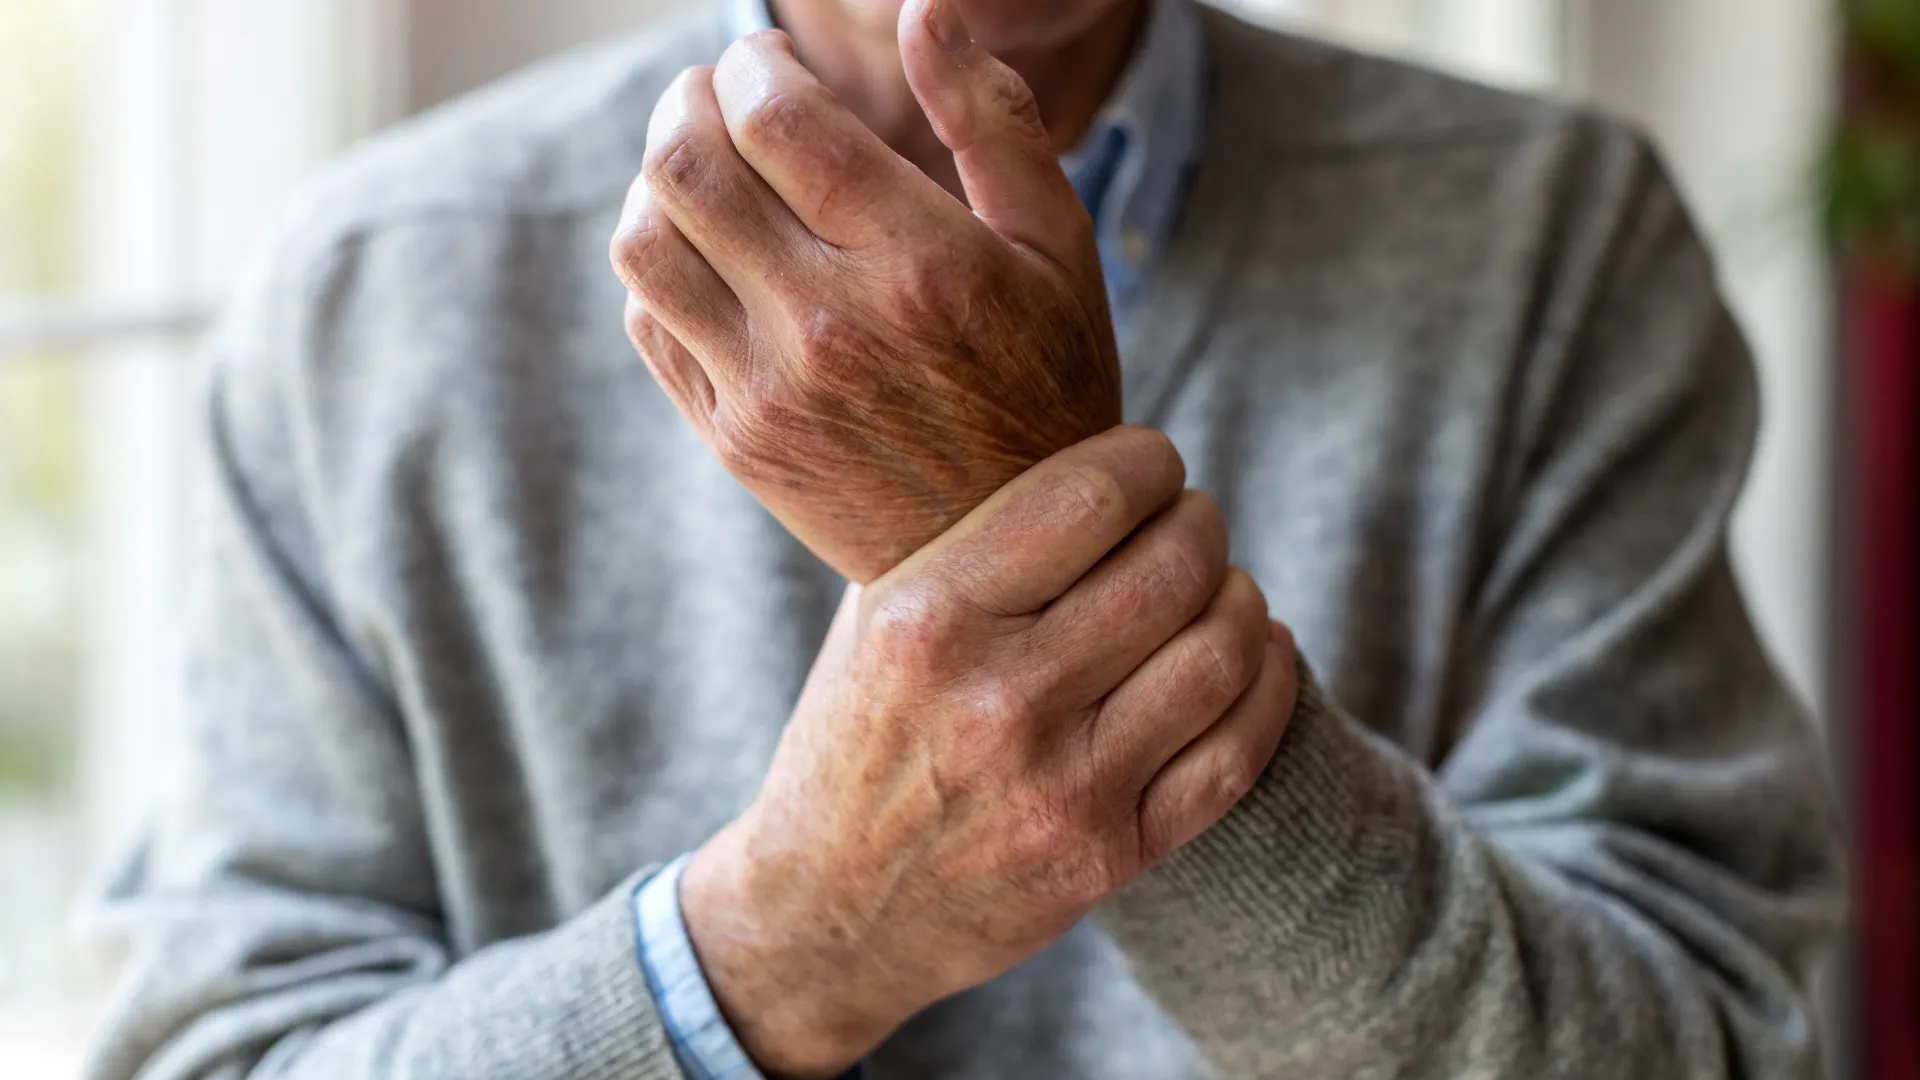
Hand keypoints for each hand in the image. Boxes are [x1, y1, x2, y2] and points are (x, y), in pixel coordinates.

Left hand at [608, 0, 1120, 583]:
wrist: (1011, 556)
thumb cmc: (1046, 383)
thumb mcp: (1058, 248)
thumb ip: (994, 119)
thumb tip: (925, 10)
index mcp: (922, 265)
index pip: (779, 118)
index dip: (754, 64)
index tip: (766, 59)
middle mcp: (833, 326)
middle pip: (690, 167)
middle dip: (688, 102)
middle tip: (715, 94)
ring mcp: (771, 391)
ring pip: (647, 240)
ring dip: (657, 178)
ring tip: (701, 166)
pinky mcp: (734, 438)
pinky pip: (649, 319)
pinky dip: (658, 263)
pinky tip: (706, 252)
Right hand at [679, 428, 1301, 1077]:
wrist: (829, 909)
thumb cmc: (859, 735)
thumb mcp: (876, 618)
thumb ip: (974, 538)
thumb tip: (1099, 454)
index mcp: (927, 620)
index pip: (1089, 496)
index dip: (1148, 461)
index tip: (1151, 463)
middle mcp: (999, 700)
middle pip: (1174, 566)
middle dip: (1201, 523)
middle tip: (1189, 522)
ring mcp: (1063, 786)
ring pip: (1222, 652)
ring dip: (1240, 598)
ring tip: (1219, 588)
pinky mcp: (1111, 854)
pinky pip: (1237, 752)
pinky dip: (1267, 683)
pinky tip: (1253, 653)